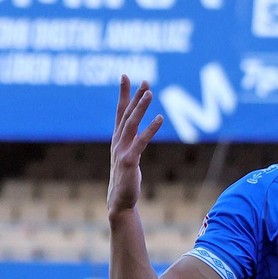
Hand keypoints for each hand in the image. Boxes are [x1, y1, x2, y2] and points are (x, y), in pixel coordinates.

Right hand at [108, 76, 164, 218]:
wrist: (119, 202)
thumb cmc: (125, 179)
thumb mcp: (127, 156)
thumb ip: (131, 142)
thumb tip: (137, 132)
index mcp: (117, 139)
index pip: (120, 112)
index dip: (123, 94)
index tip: (125, 76)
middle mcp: (117, 142)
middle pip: (126, 114)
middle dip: (134, 96)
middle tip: (144, 80)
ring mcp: (122, 151)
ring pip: (131, 124)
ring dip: (140, 107)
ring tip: (150, 93)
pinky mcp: (129, 162)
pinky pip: (140, 142)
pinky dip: (150, 129)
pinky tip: (159, 118)